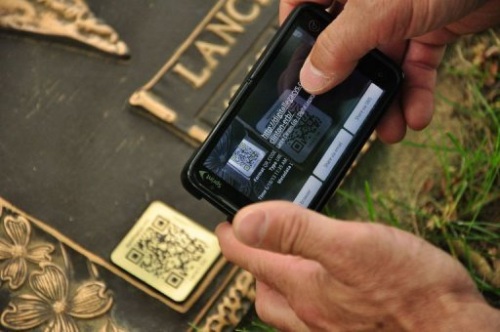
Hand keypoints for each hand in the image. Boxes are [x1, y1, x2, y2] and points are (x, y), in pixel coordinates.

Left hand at [216, 201, 499, 330]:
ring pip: (286, 309)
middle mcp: (310, 314)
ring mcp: (329, 330)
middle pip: (264, 290)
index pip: (251, 258)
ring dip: (278, 284)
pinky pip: (312, 320)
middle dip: (254, 264)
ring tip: (286, 265)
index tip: (225, 223)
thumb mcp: (351, 245)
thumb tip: (245, 221)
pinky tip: (326, 291)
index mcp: (304, 286)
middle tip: (257, 243)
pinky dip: (307, 300)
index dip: (232, 237)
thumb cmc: (412, 293)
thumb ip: (296, 232)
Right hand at [280, 0, 499, 142]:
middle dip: (346, 82)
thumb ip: (340, 44)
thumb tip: (311, 79)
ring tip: (388, 129)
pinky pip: (414, 65)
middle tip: (340, 110)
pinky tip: (416, 116)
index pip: (304, 2)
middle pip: (342, 42)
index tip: (293, 68)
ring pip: (379, 61)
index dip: (296, 32)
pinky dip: (416, 92)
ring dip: (384, 98)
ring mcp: (397, 12)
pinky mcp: (427, 27)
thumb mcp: (380, 9)